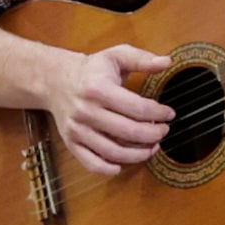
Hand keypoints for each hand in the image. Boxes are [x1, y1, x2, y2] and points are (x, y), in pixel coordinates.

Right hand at [47, 44, 177, 177]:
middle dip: (153, 134)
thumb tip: (166, 61)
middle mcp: (86, 110)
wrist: (56, 81)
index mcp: (99, 88)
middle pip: (129, 132)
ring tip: (151, 148)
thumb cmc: (92, 70)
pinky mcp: (71, 142)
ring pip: (113, 151)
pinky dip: (108, 169)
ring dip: (138, 154)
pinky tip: (122, 165)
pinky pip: (91, 163)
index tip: (169, 114)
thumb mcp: (116, 55)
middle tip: (163, 131)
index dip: (159, 113)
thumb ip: (142, 58)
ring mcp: (77, 129)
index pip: (138, 108)